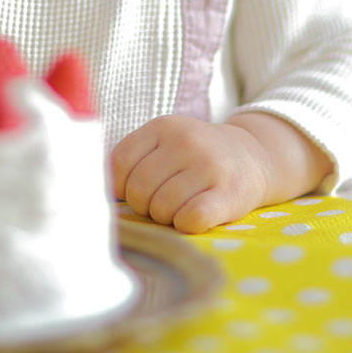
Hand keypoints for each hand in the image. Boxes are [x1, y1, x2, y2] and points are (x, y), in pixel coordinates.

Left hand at [111, 115, 269, 233]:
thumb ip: (134, 160)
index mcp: (162, 127)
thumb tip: (97, 193)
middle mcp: (185, 142)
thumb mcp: (165, 142)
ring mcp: (208, 166)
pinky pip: (189, 220)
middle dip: (146, 205)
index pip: (119, 164)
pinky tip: (196, 215)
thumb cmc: (197, 157)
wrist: (254, 157)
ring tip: (182, 206)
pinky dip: (186, 225)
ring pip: (162, 208)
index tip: (138, 190)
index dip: (122, 186)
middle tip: (163, 201)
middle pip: (139, 191)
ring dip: (167, 217)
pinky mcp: (228, 194)